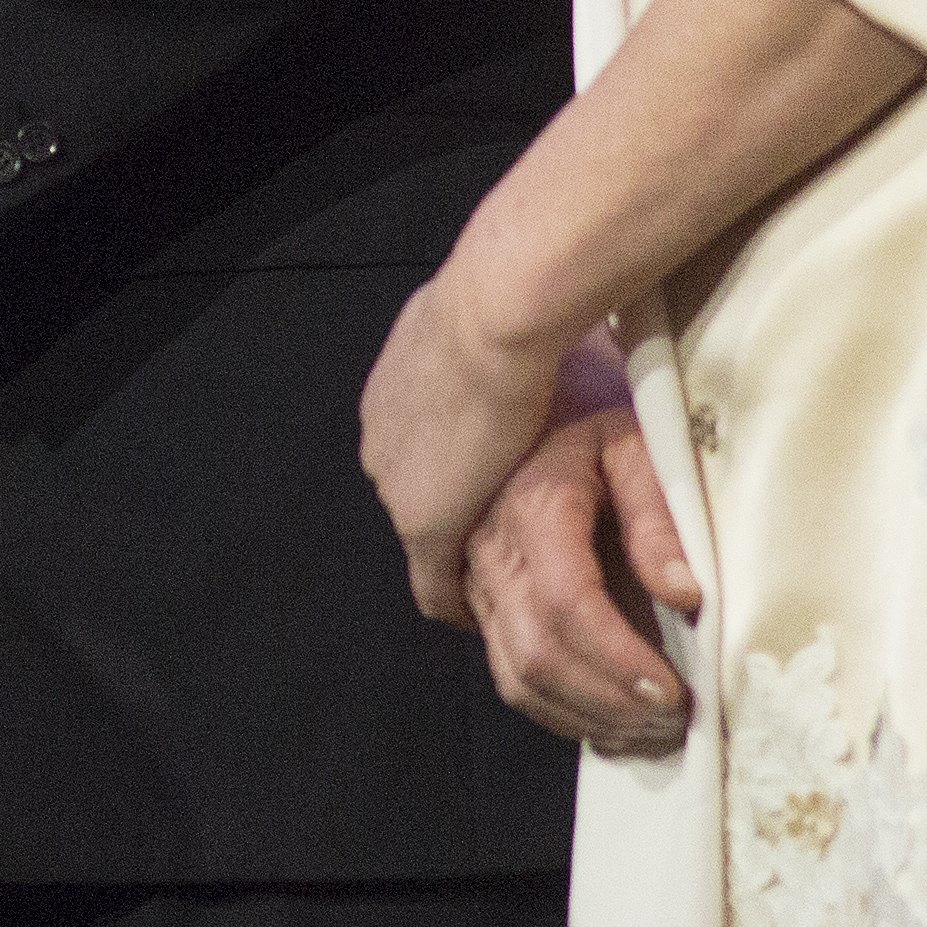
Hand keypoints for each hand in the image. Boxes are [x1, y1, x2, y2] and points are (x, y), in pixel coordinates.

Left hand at [366, 273, 605, 627]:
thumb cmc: (517, 302)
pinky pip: (436, 587)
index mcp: (398, 392)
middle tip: (505, 539)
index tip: (488, 488)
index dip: (458, 474)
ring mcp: (398, 485)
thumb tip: (542, 340)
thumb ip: (502, 348)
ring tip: (508, 586)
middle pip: (419, 494)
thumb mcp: (499, 324)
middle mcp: (384, 441)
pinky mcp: (425, 525)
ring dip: (465, 557)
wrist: (499, 314)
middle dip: (459, 515)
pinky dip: (461, 605)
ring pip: (428, 538)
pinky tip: (496, 624)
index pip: (421, 450)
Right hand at [460, 369, 700, 753]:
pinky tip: (606, 715)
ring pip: (514, 675)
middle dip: (608, 701)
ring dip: (584, 715)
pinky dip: (556, 710)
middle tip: (672, 721)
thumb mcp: (635, 448)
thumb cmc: (586, 424)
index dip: (619, 658)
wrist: (509, 395)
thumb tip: (687, 598)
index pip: (570, 603)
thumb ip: (660, 521)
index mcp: (535, 509)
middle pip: (537, 653)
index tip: (673, 693)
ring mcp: (476, 581)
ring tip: (648, 726)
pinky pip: (505, 673)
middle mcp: (492, 552)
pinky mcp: (477, 602)